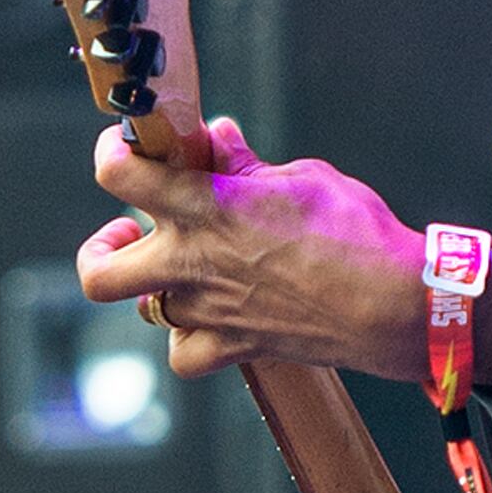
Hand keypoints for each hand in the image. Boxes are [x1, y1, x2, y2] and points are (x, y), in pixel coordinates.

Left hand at [79, 119, 426, 379]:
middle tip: (129, 231)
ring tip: (189, 269)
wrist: (392, 304)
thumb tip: (219, 138)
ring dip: (159, 287)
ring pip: (145, 310)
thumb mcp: (303, 177)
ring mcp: (208, 310)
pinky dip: (189, 341)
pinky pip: (184, 355)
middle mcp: (193, 261)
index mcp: (206, 205)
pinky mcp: (233, 347)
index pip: (118, 174)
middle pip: (99, 270)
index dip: (113, 154)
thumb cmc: (357, 232)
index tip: (129, 149)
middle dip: (102, 248)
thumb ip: (247, 163)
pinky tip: (208, 320)